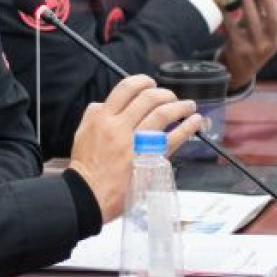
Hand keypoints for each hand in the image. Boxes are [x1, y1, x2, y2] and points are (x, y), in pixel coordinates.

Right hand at [68, 75, 201, 222]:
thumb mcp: (82, 134)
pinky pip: (173, 138)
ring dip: (180, 106)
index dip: (142, 81)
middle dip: (165, 93)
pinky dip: (187, 128)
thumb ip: (95, 115)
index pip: (126, 88)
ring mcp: (135, 143)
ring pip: (163, 114)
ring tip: (188, 106)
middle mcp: (119, 127)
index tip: (150, 83)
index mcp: (102, 118)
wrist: (88, 196)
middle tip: (171, 97)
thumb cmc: (86, 169)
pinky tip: (194, 122)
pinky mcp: (149, 159)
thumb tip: (106, 103)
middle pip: (148, 98)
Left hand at [219, 0, 276, 87]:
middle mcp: (272, 38)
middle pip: (274, 18)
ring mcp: (256, 45)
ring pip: (253, 22)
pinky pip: (231, 27)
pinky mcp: (239, 48)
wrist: (240, 69)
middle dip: (269, 0)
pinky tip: (221, 2)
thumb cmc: (253, 39)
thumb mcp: (265, 27)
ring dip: (249, 3)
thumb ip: (265, 8)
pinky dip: (226, 13)